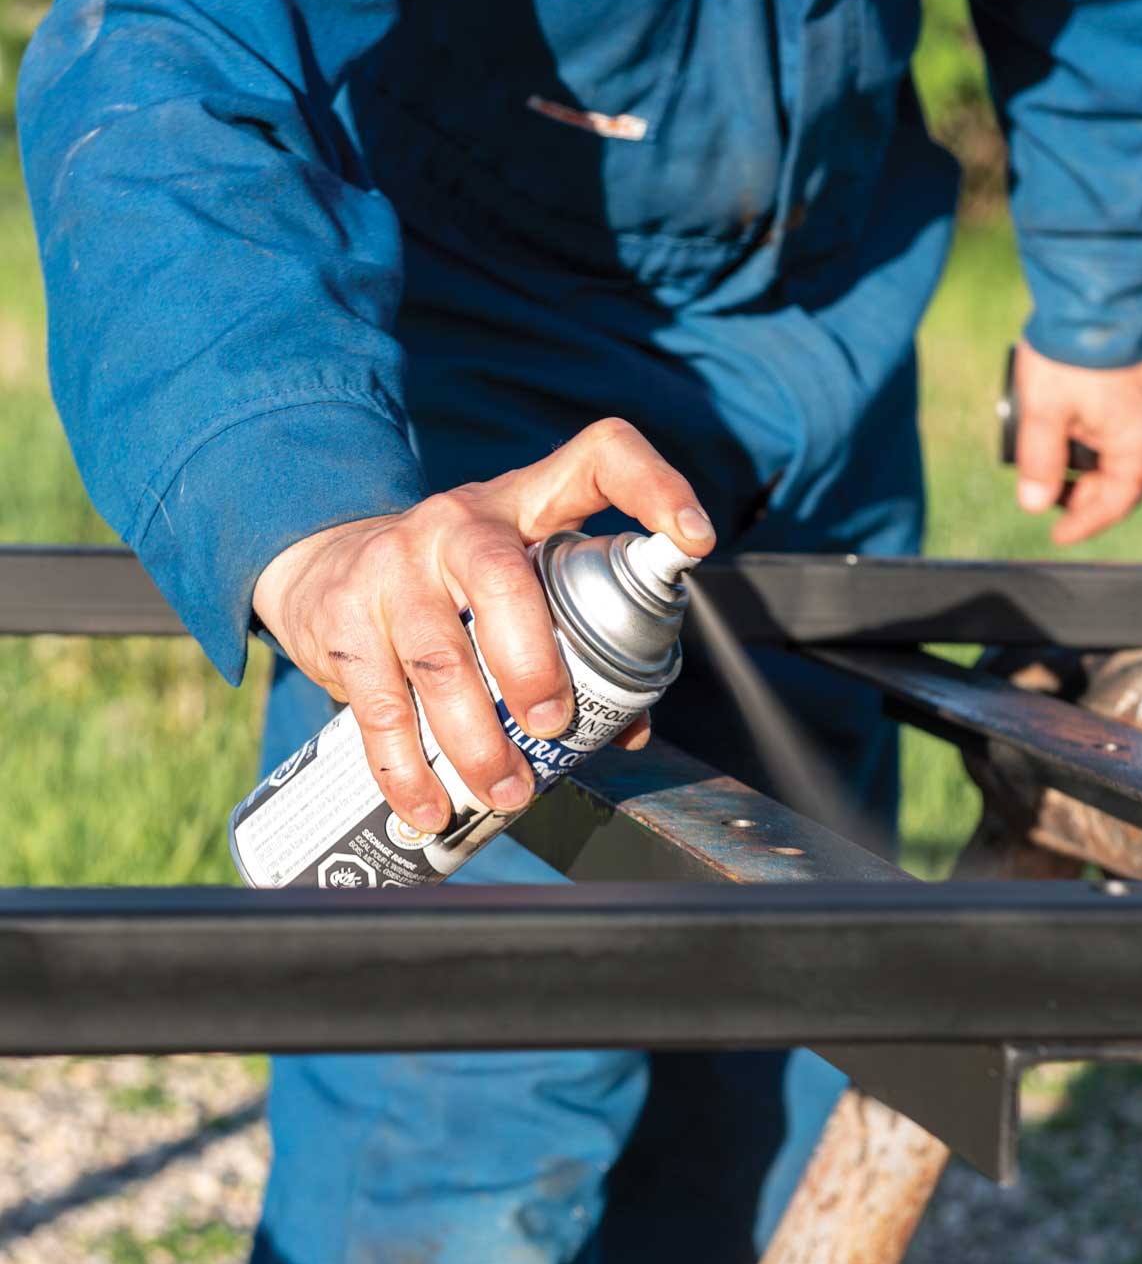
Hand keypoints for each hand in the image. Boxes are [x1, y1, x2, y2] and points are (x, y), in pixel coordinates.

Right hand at [252, 418, 715, 832]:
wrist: (325, 564)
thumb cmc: (452, 584)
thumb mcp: (517, 580)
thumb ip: (574, 637)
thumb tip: (626, 727)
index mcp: (525, 504)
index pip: (600, 458)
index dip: (655, 488)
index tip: (694, 540)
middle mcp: (458, 522)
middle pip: (500, 581)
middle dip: (533, 664)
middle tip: (554, 726)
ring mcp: (393, 566)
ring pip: (437, 658)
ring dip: (476, 740)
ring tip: (507, 790)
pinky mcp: (343, 618)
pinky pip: (379, 705)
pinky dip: (406, 767)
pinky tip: (429, 804)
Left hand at [1011, 341, 1141, 544]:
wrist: (1100, 291)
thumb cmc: (1073, 353)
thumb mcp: (1044, 413)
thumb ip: (1038, 463)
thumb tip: (1032, 505)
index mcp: (1139, 445)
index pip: (1115, 504)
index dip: (1083, 524)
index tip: (1058, 536)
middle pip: (1121, 483)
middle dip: (1083, 495)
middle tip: (1045, 495)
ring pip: (1121, 456)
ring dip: (1088, 467)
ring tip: (1050, 461)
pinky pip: (1124, 431)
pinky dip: (1097, 442)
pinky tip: (1069, 433)